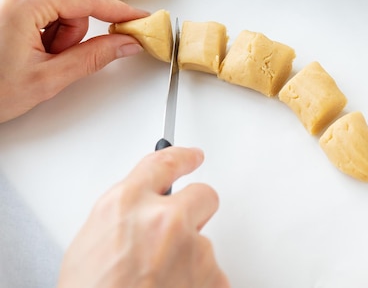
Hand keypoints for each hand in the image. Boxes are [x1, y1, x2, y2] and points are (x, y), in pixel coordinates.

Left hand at [0, 0, 148, 122]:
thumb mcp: (47, 79)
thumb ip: (94, 57)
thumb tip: (124, 43)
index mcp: (20, 1)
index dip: (119, 10)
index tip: (137, 18)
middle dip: (77, 20)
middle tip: (61, 52)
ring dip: (57, 18)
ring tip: (34, 50)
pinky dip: (39, 14)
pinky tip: (22, 40)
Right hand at [58, 146, 228, 287]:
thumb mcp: (91, 242)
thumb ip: (124, 217)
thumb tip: (140, 214)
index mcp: (126, 204)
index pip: (164, 163)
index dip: (181, 156)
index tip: (191, 156)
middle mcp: (165, 218)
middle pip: (203, 194)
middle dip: (196, 209)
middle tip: (181, 230)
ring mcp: (193, 247)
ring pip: (205, 242)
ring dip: (189, 258)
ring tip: (159, 283)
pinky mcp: (212, 276)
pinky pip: (212, 273)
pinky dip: (198, 284)